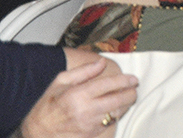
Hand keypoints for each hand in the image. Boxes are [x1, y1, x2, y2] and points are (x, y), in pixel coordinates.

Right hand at [19, 58, 137, 137]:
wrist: (37, 132)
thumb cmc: (47, 105)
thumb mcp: (60, 82)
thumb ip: (83, 71)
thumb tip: (102, 62)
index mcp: (79, 95)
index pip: (110, 85)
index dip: (125, 80)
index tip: (133, 79)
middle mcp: (86, 110)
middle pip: (120, 100)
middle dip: (131, 93)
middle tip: (133, 88)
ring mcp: (90, 125)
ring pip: (118, 113)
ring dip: (125, 105)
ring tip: (125, 98)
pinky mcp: (91, 135)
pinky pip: (109, 124)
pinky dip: (114, 116)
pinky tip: (113, 110)